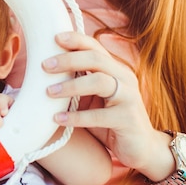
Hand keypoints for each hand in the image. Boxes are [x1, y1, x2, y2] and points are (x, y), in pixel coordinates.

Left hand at [41, 31, 162, 171]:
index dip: (76, 40)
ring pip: (100, 82)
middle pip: (96, 59)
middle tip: (45, 65)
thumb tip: (44, 73)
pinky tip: (58, 118)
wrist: (141, 147)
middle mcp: (124, 78)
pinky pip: (99, 115)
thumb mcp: (93, 98)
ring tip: (49, 92)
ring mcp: (129, 97)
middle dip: (68, 60)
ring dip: (71, 86)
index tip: (54, 38)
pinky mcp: (128, 119)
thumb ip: (78, 84)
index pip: (95, 47)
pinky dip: (76, 117)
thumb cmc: (110, 119)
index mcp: (115, 69)